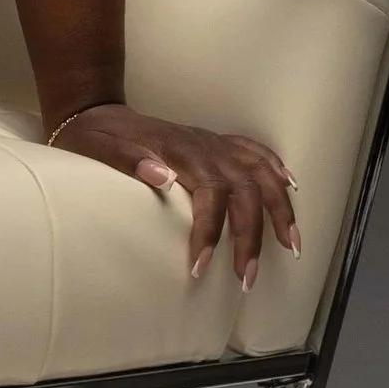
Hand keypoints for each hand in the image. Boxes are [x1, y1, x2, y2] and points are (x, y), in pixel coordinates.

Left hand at [47, 105, 300, 290]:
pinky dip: (276, 169)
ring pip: (260, 173)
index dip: (209, 233)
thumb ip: (127, 161)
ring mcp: (213, 143)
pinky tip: (290, 188)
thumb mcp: (98, 147)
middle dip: (251, 237)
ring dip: (279, 208)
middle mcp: (204, 146)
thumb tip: (161, 176)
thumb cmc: (96, 136)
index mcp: (179, 152)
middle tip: (248, 278)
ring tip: (292, 244)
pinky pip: (255, 151)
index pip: (209, 195)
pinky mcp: (215, 142)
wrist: (97, 109)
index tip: (200, 268)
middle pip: (244, 191)